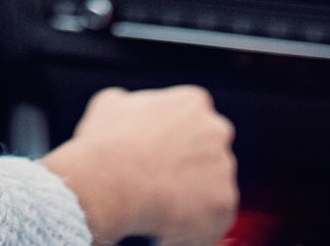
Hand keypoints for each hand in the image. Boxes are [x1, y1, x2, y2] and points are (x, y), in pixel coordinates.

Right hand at [39, 86, 238, 245]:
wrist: (108, 183)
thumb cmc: (105, 145)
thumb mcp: (109, 106)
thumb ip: (130, 104)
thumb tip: (128, 107)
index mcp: (192, 103)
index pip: (192, 121)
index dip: (174, 142)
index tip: (159, 157)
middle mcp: (216, 131)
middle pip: (208, 153)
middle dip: (190, 168)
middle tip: (162, 184)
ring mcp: (223, 168)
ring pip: (212, 187)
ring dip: (193, 198)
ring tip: (162, 209)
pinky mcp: (224, 204)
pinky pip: (213, 218)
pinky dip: (195, 225)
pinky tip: (169, 226)